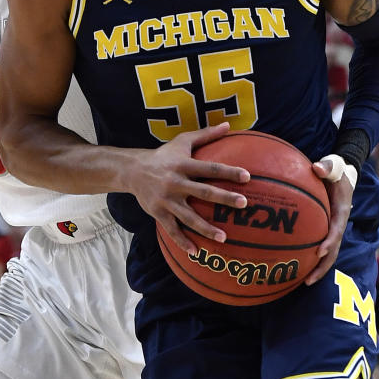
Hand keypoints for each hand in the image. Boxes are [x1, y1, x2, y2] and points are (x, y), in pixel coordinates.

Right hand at [127, 122, 249, 255]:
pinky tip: (196, 252)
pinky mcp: (158, 213)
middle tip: (243, 204)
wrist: (132, 170)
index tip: (247, 177)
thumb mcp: (182, 141)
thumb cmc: (164, 155)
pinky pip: (172, 230)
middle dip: (224, 198)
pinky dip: (183, 241)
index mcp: (183, 165)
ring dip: (206, 228)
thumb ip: (206, 134)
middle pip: (203, 192)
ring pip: (189, 217)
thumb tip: (228, 125)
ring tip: (224, 237)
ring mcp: (166, 200)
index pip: (209, 168)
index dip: (228, 172)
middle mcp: (175, 182)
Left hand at [307, 154, 354, 283]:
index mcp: (341, 210)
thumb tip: (316, 168)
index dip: (330, 241)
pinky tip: (297, 268)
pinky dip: (311, 259)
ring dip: (318, 269)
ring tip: (304, 283)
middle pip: (334, 250)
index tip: (320, 251)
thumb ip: (326, 166)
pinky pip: (320, 247)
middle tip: (308, 280)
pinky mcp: (327, 230)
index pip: (337, 229)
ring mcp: (334, 229)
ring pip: (329, 254)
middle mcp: (339, 224)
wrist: (343, 173)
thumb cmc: (336, 170)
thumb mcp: (333, 164)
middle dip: (323, 266)